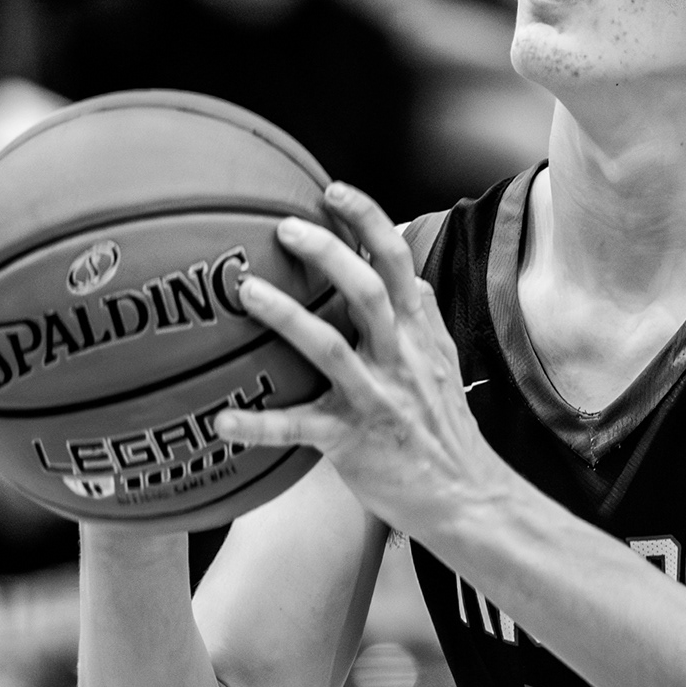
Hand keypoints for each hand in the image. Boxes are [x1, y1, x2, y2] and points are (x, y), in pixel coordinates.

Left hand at [211, 181, 509, 539]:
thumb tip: (406, 266)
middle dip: (327, 252)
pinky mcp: (352, 442)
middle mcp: (400, 358)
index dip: (368, 220)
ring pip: (328, 347)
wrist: (464, 495)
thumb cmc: (444, 425)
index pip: (398, 262)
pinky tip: (221, 420)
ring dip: (285, 316)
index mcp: (420, 332)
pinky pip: (299, 429)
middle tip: (283, 228)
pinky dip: (259, 424)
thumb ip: (422, 313)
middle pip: (366, 291)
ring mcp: (376, 399)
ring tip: (246, 291)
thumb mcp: (442, 360)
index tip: (333, 190)